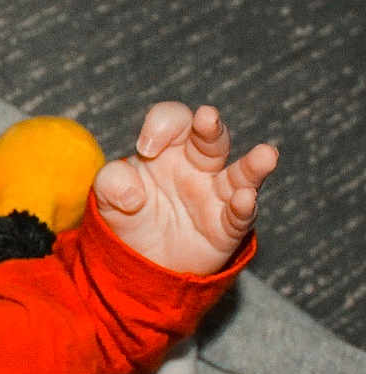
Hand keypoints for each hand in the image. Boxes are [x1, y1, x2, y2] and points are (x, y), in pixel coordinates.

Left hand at [94, 102, 277, 273]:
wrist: (138, 256)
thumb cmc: (128, 212)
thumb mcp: (107, 194)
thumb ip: (112, 182)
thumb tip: (131, 195)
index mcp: (170, 147)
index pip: (174, 120)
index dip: (161, 125)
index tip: (145, 148)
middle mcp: (198, 164)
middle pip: (211, 139)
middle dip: (210, 127)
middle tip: (207, 117)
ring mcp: (216, 195)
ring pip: (241, 174)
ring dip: (253, 165)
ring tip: (266, 154)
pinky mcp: (225, 227)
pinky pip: (238, 216)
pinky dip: (244, 207)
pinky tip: (245, 199)